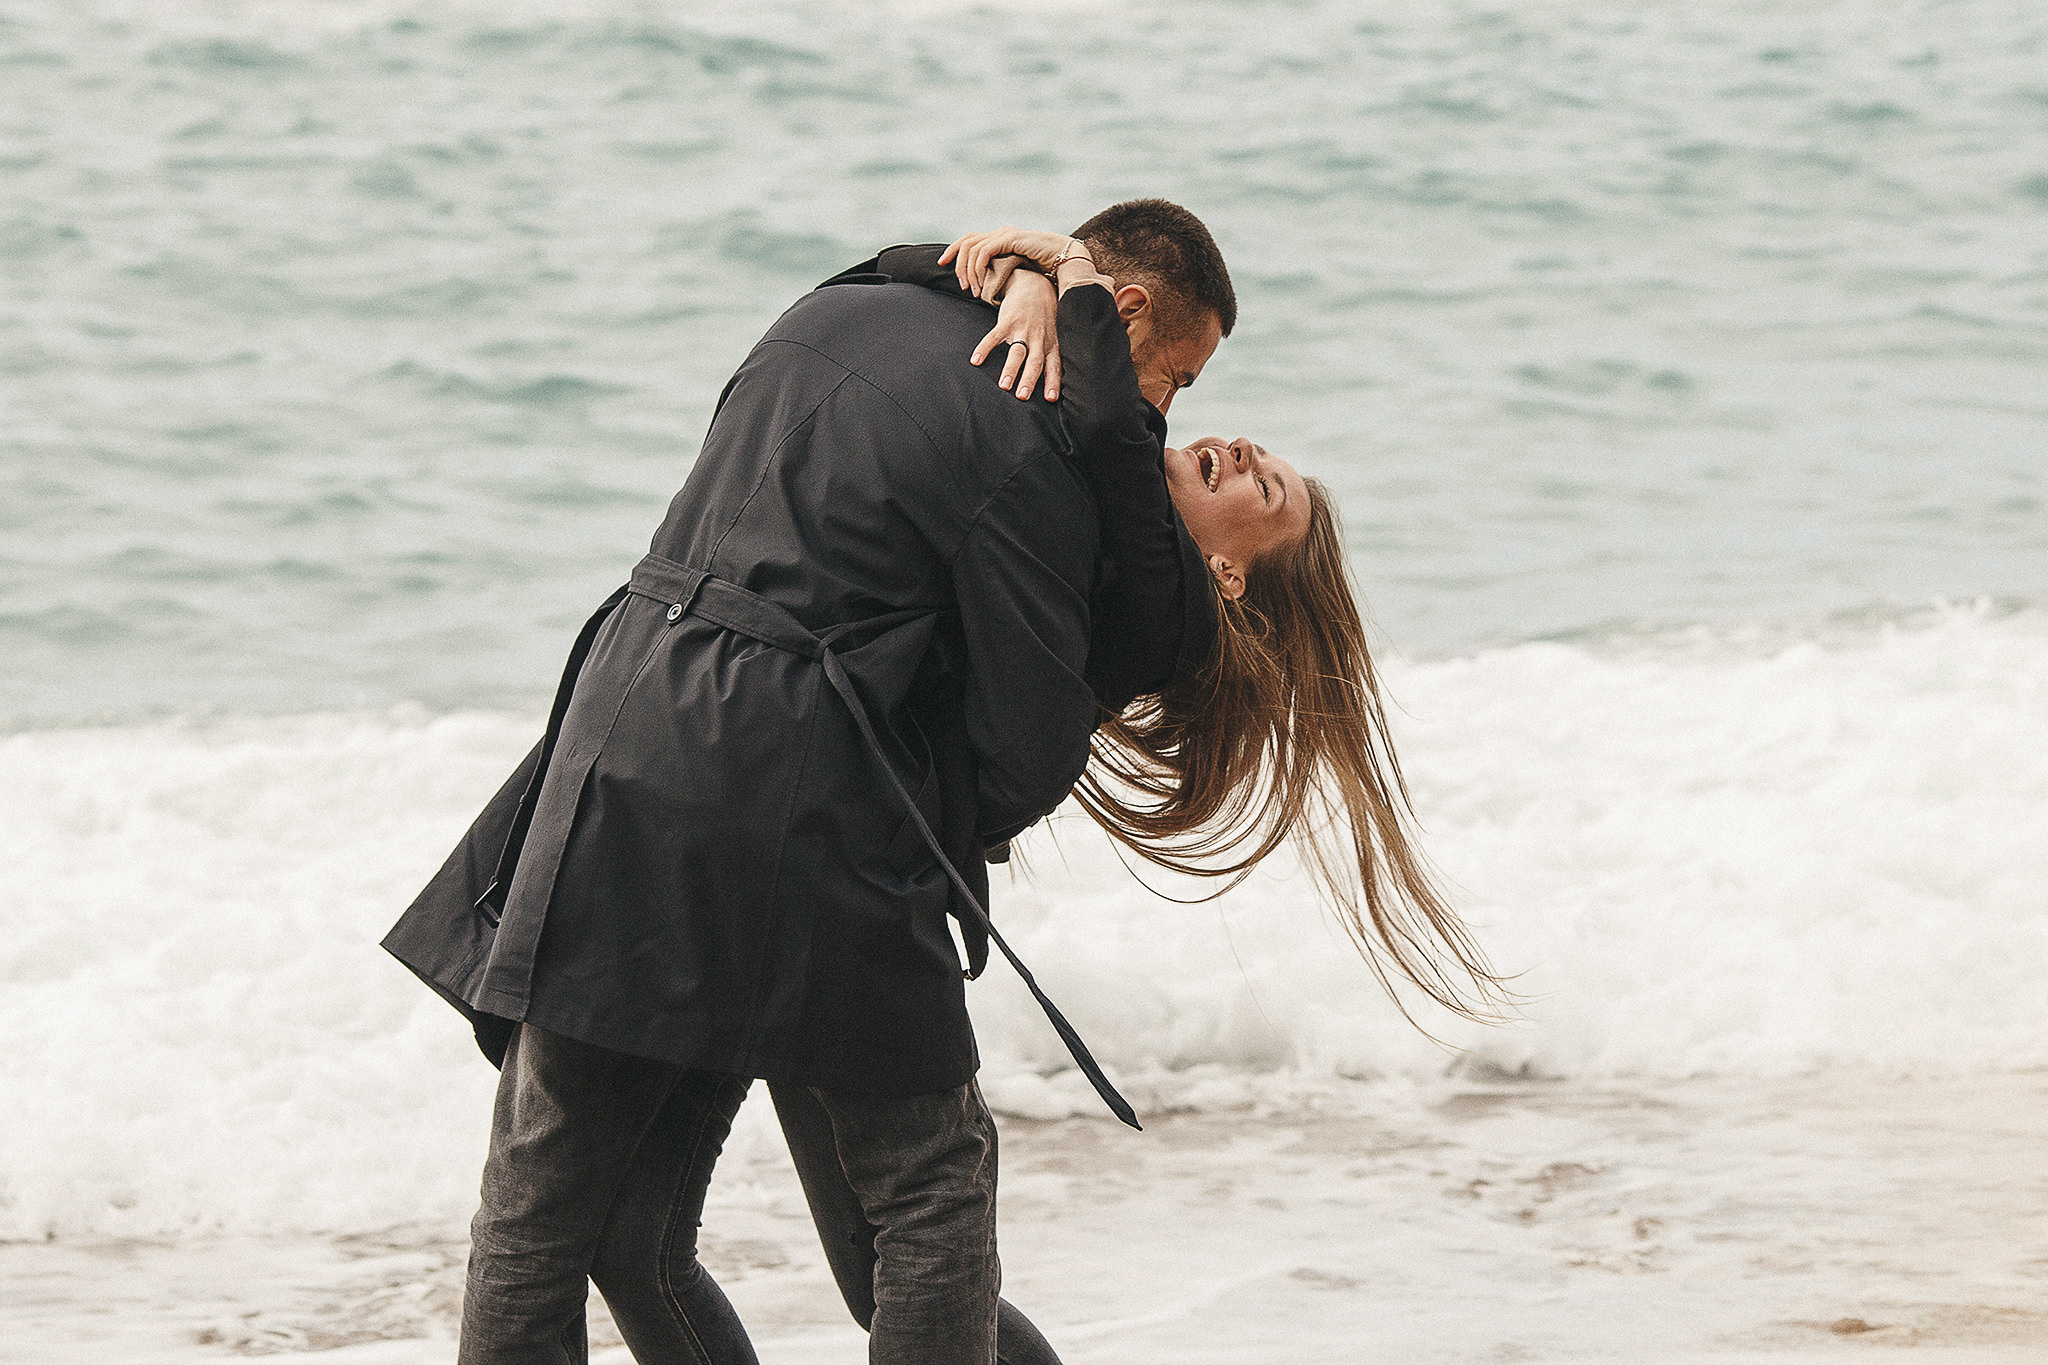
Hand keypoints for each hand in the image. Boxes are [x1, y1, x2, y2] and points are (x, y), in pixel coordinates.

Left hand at [940, 226, 1075, 295]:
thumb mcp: (1018, 271)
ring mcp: (1004, 234)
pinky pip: (983, 252)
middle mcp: (1000, 233)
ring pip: (971, 248)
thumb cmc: (1047, 269)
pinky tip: (981, 284)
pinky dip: (977, 269)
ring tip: (972, 290)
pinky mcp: (1009, 239)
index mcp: (1000, 239)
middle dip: (956, 262)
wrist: (1066, 259)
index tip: (941, 264)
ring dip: (967, 271)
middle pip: (966, 242)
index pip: (969, 239)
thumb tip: (988, 285)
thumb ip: (1002, 272)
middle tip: (962, 285)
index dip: (953, 250)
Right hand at [968, 268, 1060, 400]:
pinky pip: (994, 336)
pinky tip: (976, 361)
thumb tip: (1053, 386)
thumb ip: (1051, 358)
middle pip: (1035, 361)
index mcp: (1051, 344)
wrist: (1034, 286)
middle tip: (1022, 396)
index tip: (1051, 398)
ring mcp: (1022, 329)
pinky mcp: (1007, 321)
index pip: (1053, 366)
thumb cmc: (1044, 319)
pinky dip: (985, 348)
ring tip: (1004, 386)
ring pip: (1017, 351)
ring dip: (1011, 369)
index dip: (1053, 381)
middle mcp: (1038, 338)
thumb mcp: (1053, 336)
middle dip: (1029, 379)